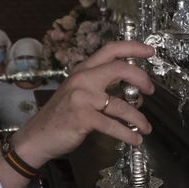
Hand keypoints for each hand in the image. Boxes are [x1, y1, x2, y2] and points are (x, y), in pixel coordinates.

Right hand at [8, 40, 154, 167]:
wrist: (37, 137)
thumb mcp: (78, 93)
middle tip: (151, 90)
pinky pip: (113, 124)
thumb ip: (101, 87)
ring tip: (146, 128)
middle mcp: (82, 79)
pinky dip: (128, 134)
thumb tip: (133, 92)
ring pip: (121, 104)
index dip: (133, 48)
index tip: (150, 51)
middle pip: (120, 69)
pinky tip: (135, 140)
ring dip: (138, 118)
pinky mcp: (83, 117)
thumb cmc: (61, 116)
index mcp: (83, 70)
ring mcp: (82, 97)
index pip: (110, 50)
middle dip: (142, 79)